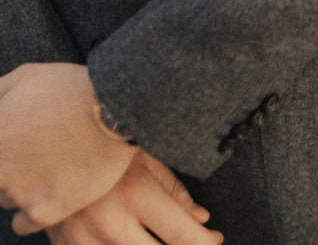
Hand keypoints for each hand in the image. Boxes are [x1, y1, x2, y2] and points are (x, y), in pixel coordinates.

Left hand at [0, 63, 134, 234]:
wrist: (113, 110)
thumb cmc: (70, 88)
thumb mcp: (25, 76)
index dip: (5, 146)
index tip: (18, 142)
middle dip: (10, 165)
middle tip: (37, 150)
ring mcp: (19, 192)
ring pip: (6, 199)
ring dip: (21, 186)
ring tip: (50, 165)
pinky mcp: (43, 211)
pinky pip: (21, 224)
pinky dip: (31, 211)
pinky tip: (49, 190)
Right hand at [45, 152, 222, 244]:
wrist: (45, 139)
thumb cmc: (104, 141)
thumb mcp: (144, 155)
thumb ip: (174, 191)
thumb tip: (201, 219)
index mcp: (136, 194)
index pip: (183, 235)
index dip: (206, 243)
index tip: (215, 238)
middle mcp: (111, 223)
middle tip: (189, 239)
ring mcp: (85, 241)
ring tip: (157, 235)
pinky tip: (128, 238)